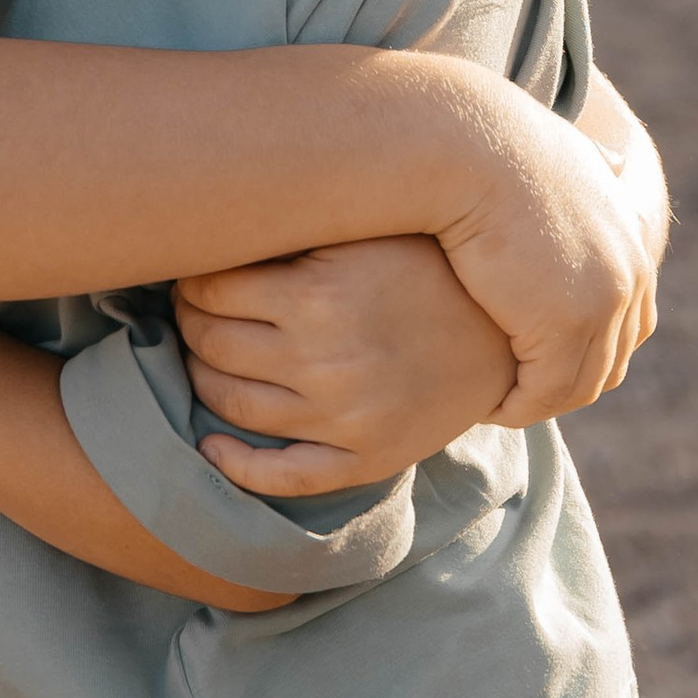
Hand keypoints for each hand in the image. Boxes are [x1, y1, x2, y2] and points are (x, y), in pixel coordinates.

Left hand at [173, 236, 517, 497]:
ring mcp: (343, 419)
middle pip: (211, 344)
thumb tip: (217, 221)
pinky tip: (211, 446)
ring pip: (230, 403)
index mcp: (316, 298)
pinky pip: (282, 476)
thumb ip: (296, 229)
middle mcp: (323, 362)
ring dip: (201, 376)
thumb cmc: (428, 264)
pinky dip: (235, 465)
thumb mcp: (362, 232)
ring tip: (205, 354)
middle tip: (192, 308)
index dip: (191, 279)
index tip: (194, 271)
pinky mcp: (365, 458)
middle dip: (189, 322)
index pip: (211, 290)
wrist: (508, 329)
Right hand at [438, 93, 657, 424]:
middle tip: (518, 393)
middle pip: (609, 359)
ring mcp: (603, 303)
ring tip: (498, 404)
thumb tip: (615, 158)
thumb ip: (591, 175)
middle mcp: (630, 274)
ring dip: (539, 401)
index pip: (630, 320)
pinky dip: (518, 407)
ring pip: (578, 383)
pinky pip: (544, 392)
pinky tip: (486, 405)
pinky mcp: (565, 326)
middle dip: (565, 381)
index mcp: (631, 240)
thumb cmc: (493, 146)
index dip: (588, 347)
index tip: (540, 359)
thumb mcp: (560, 162)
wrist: (471, 145)